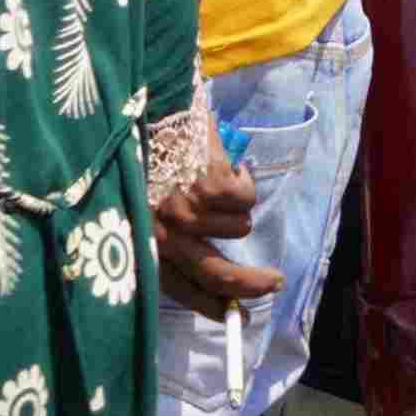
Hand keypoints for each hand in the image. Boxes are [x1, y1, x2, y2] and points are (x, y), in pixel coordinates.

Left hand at [155, 156, 276, 313]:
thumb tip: (212, 281)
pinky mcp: (211, 186)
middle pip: (219, 275)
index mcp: (141, 237)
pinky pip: (246, 199)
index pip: (179, 287)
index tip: (237, 314)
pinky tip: (222, 162)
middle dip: (253, 285)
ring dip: (234, 207)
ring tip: (213, 179)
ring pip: (239, 228)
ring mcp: (188, 209)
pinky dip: (242, 179)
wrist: (143, 100)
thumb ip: (167, 238)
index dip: (211, 305)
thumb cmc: (142, 150)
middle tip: (273, 281)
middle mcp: (164, 229)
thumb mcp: (141, 200)